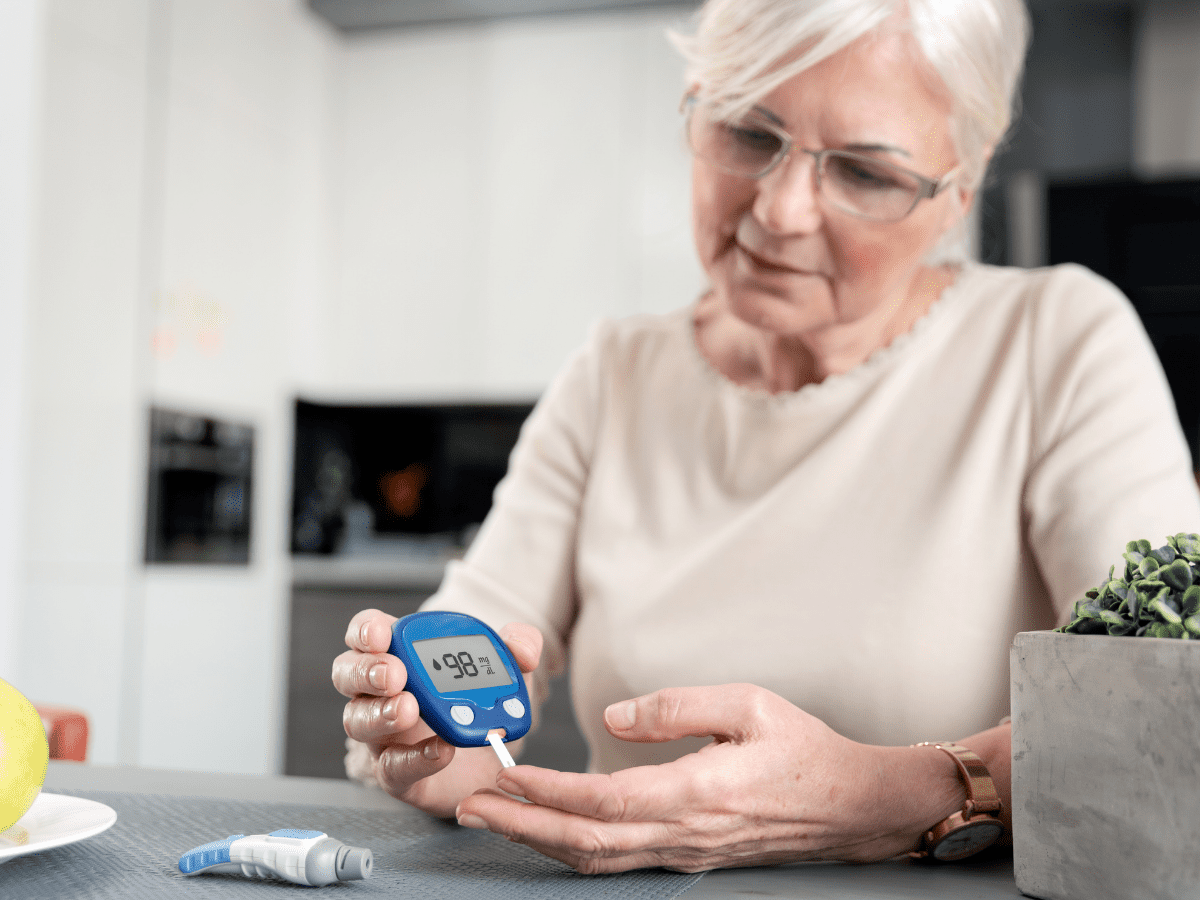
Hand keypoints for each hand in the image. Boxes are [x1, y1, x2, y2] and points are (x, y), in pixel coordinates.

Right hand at [332, 608, 542, 817]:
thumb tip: (523, 650)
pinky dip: (414, 759)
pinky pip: (391, 767)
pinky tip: (440, 749)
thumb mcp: (506, 666)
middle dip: (367, 670)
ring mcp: (381, 734)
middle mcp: (379, 692)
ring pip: (357, 720)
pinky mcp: (396, 773)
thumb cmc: (481, 698)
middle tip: (395, 674)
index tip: (383, 634)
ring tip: (410, 710)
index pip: (365, 632)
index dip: (366, 630)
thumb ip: (518, 647)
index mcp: (398, 653)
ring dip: (381, 714)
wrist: (489, 754)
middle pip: (347, 674)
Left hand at [454, 684, 964, 872]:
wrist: (853, 807)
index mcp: (696, 791)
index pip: (601, 799)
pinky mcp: (688, 857)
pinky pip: (620, 862)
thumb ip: (677, 705)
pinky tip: (550, 836)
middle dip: (520, 827)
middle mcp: (683, 833)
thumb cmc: (804, 750)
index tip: (504, 776)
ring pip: (597, 860)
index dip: (546, 792)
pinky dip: (575, 851)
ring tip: (495, 821)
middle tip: (470, 809)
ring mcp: (684, 853)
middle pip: (585, 840)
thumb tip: (613, 717)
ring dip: (539, 843)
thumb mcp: (748, 703)